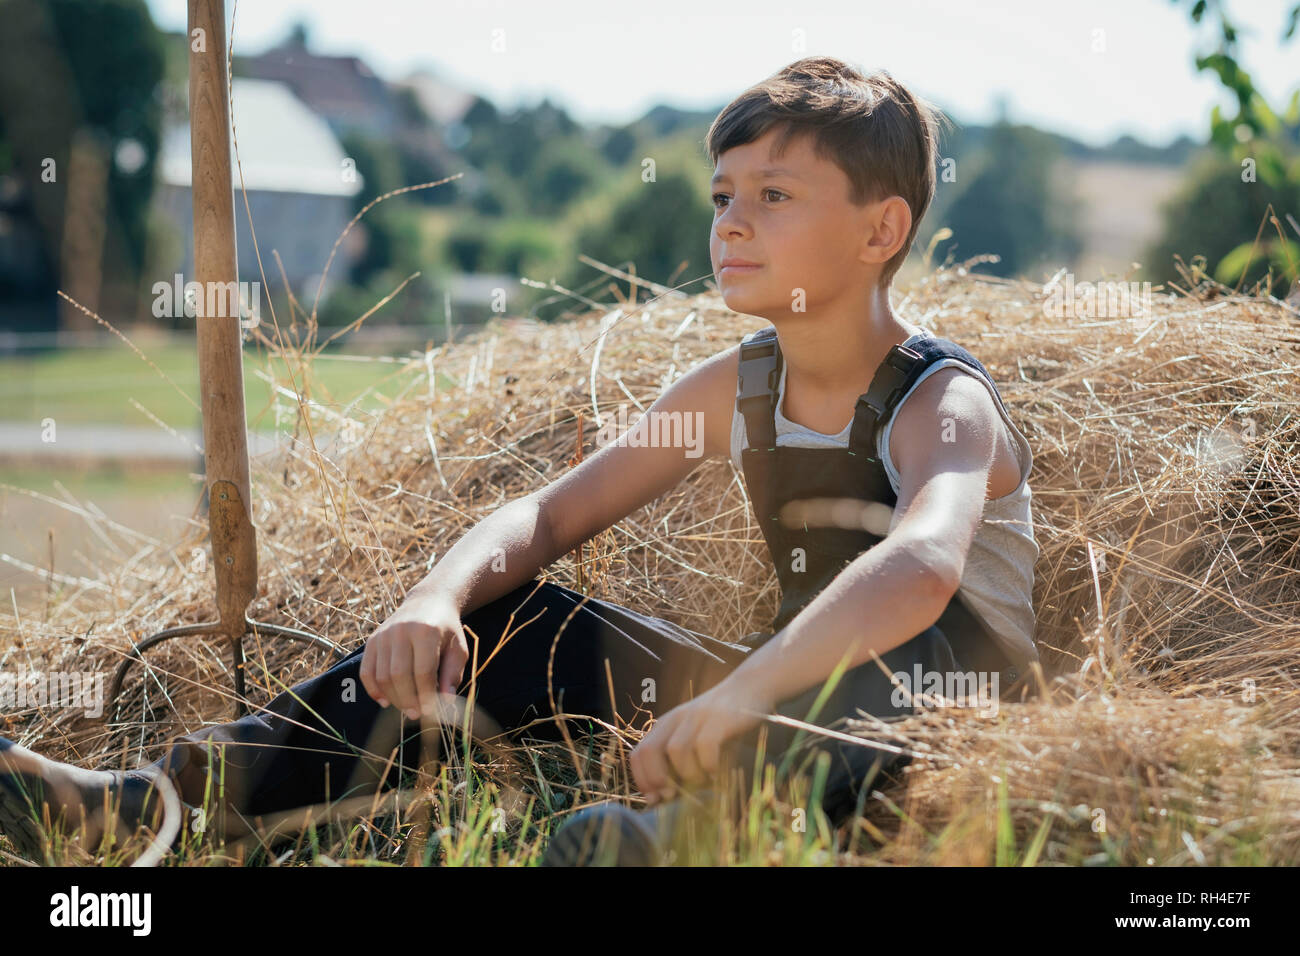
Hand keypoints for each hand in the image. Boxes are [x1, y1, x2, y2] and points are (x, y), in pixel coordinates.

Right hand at [360, 589, 468, 719]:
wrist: (428, 603)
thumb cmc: (446, 630)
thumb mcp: (458, 649)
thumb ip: (452, 674)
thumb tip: (445, 702)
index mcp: (426, 632)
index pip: (423, 671)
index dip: (426, 695)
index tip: (431, 710)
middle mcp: (401, 631)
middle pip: (398, 675)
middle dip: (407, 700)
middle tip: (416, 714)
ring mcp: (383, 635)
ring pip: (382, 676)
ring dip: (393, 698)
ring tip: (406, 708)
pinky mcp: (372, 640)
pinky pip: (366, 671)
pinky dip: (373, 690)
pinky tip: (385, 701)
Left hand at [629, 673, 774, 804]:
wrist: (751, 686)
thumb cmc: (723, 724)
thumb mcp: (698, 742)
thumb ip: (682, 764)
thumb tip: (666, 799)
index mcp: (666, 726)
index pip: (638, 754)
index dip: (642, 780)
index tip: (656, 800)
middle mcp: (676, 720)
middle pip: (648, 751)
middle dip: (656, 779)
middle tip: (673, 795)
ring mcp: (696, 717)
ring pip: (675, 751)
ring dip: (687, 774)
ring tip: (704, 781)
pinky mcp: (718, 718)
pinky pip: (705, 745)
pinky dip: (708, 765)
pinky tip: (716, 772)